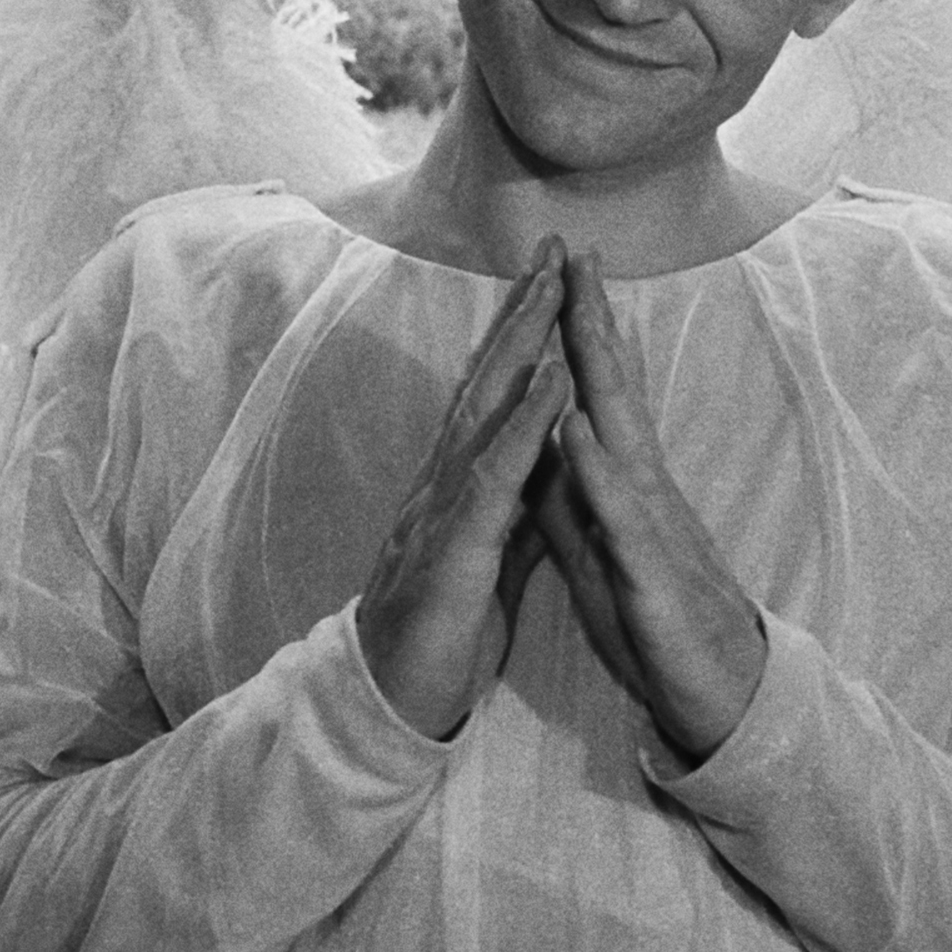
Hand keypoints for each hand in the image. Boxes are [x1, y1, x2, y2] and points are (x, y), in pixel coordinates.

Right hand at [356, 235, 568, 740]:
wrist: (396, 705)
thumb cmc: (445, 629)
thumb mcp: (495, 554)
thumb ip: (519, 504)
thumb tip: (546, 463)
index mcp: (464, 484)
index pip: (497, 394)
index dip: (524, 334)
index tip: (555, 274)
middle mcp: (447, 482)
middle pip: (487, 382)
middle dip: (520, 313)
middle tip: (551, 246)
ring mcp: (445, 510)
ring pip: (485, 414)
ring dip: (520, 349)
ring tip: (550, 290)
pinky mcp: (455, 550)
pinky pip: (494, 478)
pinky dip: (526, 426)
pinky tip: (553, 385)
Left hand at [536, 243, 768, 762]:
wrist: (722, 698)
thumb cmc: (661, 629)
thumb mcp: (601, 559)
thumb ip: (573, 505)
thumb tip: (543, 451)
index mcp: (627, 489)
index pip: (599, 398)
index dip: (579, 337)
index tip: (561, 274)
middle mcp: (646, 492)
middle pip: (615, 396)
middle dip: (594, 326)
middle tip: (578, 257)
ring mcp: (653, 528)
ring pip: (622, 439)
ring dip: (600, 376)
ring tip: (579, 316)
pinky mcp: (653, 574)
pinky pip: (620, 516)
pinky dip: (596, 469)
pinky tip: (576, 430)